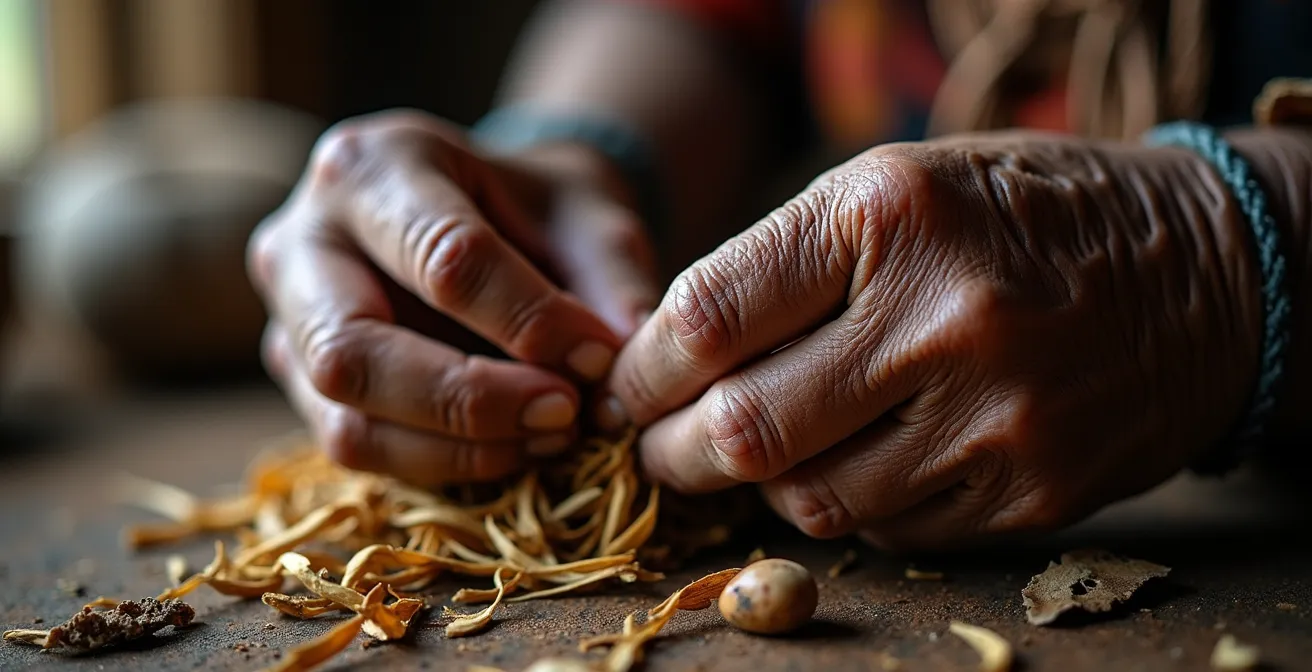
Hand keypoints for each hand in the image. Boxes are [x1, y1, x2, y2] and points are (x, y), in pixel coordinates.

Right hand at [249, 110, 658, 484]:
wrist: (496, 216)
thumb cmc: (539, 208)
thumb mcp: (591, 218)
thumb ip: (610, 284)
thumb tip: (618, 373)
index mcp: (373, 164)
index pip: (444, 258)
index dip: (530, 322)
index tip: (602, 358)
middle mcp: (304, 239)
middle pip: (355, 349)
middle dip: (471, 400)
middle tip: (566, 412)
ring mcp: (288, 319)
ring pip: (346, 418)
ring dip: (460, 447)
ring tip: (553, 434)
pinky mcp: (303, 383)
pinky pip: (359, 447)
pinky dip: (444, 463)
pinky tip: (515, 446)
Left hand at [602, 131, 1261, 548]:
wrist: (1199, 270)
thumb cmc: (1020, 214)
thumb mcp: (898, 187)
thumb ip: (782, 267)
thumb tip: (670, 359)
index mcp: (892, 216)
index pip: (712, 316)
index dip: (644, 368)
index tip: (628, 388)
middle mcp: (945, 319)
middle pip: (746, 428)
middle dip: (673, 451)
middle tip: (655, 447)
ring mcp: (996, 418)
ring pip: (811, 498)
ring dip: (757, 486)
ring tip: (747, 456)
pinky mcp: (1032, 492)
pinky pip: (886, 526)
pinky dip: (842, 505)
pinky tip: (847, 464)